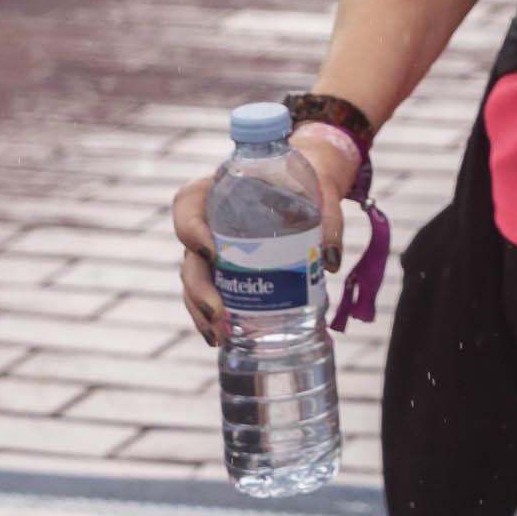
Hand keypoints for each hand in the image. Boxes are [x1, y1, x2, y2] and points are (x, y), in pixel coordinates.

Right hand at [173, 124, 360, 346]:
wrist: (306, 183)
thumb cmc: (306, 178)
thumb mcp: (319, 187)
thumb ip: (328, 216)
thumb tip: (328, 261)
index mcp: (219, 188)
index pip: (187, 202)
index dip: (190, 229)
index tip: (211, 251)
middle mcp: (207, 220)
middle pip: (188, 254)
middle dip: (199, 288)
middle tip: (218, 313)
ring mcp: (211, 246)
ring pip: (194, 280)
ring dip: (200, 310)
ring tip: (218, 336)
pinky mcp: (223, 268)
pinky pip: (209, 292)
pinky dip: (212, 316)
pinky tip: (223, 336)